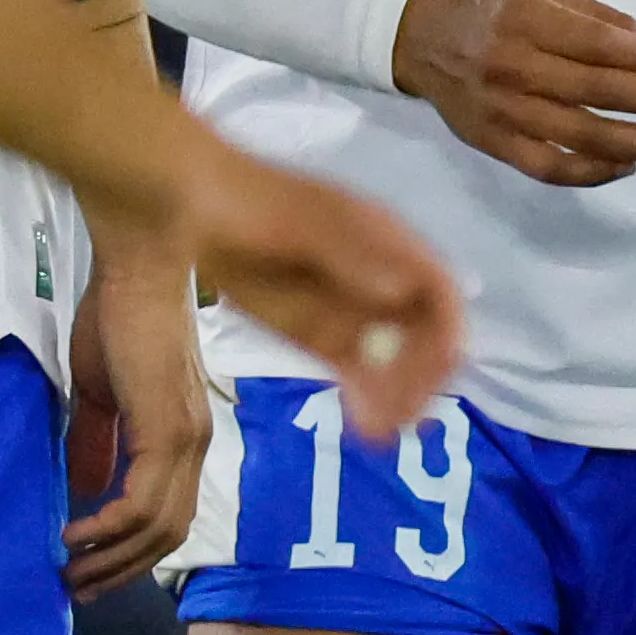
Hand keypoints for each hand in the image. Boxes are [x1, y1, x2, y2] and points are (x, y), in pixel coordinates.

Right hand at [62, 239, 218, 598]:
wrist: (137, 268)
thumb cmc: (117, 316)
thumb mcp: (100, 392)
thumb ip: (98, 440)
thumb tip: (86, 487)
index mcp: (184, 437)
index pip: (169, 514)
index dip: (133, 551)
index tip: (92, 570)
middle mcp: (195, 445)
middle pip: (168, 533)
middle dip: (122, 569)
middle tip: (77, 589)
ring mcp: (186, 439)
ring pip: (157, 526)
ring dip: (111, 557)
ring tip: (69, 571)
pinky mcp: (168, 430)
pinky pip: (141, 500)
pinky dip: (108, 527)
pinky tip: (75, 534)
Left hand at [174, 138, 464, 441]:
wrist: (188, 206)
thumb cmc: (249, 203)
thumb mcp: (301, 223)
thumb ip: (350, 255)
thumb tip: (400, 289)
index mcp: (384, 240)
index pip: (437, 289)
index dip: (448, 327)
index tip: (443, 368)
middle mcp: (377, 276)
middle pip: (421, 332)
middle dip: (422, 374)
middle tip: (410, 416)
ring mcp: (346, 306)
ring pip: (389, 358)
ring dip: (397, 395)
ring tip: (385, 431)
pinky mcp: (314, 330)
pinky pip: (353, 368)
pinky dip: (365, 397)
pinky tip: (366, 426)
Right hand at [391, 0, 635, 188]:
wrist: (423, 36)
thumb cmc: (496, 10)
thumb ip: (599, 19)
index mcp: (524, 20)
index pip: (591, 43)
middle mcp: (512, 66)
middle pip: (592, 91)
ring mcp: (502, 111)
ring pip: (578, 135)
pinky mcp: (494, 143)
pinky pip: (549, 167)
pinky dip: (593, 171)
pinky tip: (629, 165)